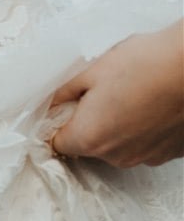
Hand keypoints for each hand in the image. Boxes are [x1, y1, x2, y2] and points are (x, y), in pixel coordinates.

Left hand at [48, 23, 183, 168]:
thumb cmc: (147, 63)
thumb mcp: (92, 71)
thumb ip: (63, 93)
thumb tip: (49, 104)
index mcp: (90, 139)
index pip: (58, 142)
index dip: (60, 123)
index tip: (70, 106)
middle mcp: (117, 156)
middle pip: (90, 145)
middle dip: (92, 123)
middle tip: (106, 94)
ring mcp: (147, 157)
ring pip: (120, 146)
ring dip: (121, 127)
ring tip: (135, 97)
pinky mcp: (171, 153)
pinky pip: (148, 144)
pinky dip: (147, 130)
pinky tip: (155, 106)